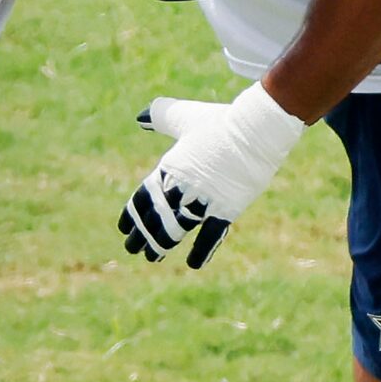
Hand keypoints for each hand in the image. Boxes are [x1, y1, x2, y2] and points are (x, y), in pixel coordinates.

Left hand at [117, 82, 307, 268]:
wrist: (255, 129)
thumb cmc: (220, 121)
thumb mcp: (185, 117)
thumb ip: (161, 117)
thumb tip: (139, 117)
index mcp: (168, 168)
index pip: (142, 198)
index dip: (132, 215)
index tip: (125, 228)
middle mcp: (180, 188)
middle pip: (154, 218)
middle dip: (141, 235)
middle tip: (133, 248)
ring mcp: (202, 200)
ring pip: (174, 230)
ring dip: (160, 245)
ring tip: (151, 257)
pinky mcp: (226, 209)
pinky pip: (210, 236)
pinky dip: (201, 251)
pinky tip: (193, 264)